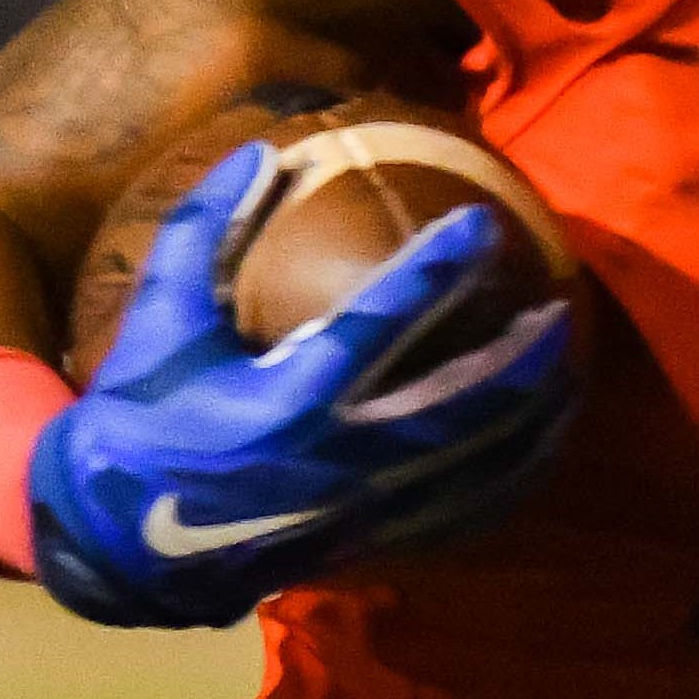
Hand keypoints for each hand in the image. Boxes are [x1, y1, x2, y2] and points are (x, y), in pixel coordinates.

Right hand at [28, 142, 578, 628]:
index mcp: (285, 401)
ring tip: (570, 365)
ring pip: (480, 462)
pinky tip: (545, 438)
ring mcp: (366, 507)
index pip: (380, 322)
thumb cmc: (141, 420)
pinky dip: (515, 472)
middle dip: (519, 357)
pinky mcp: (378, 538)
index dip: (436, 269)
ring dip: (534, 414)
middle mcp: (339, 458)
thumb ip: (204, 231)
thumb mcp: (160, 321)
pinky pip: (470, 509)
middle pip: (460, 403)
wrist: (128, 547)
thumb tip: (262, 152)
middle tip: (558, 308)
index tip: (480, 224)